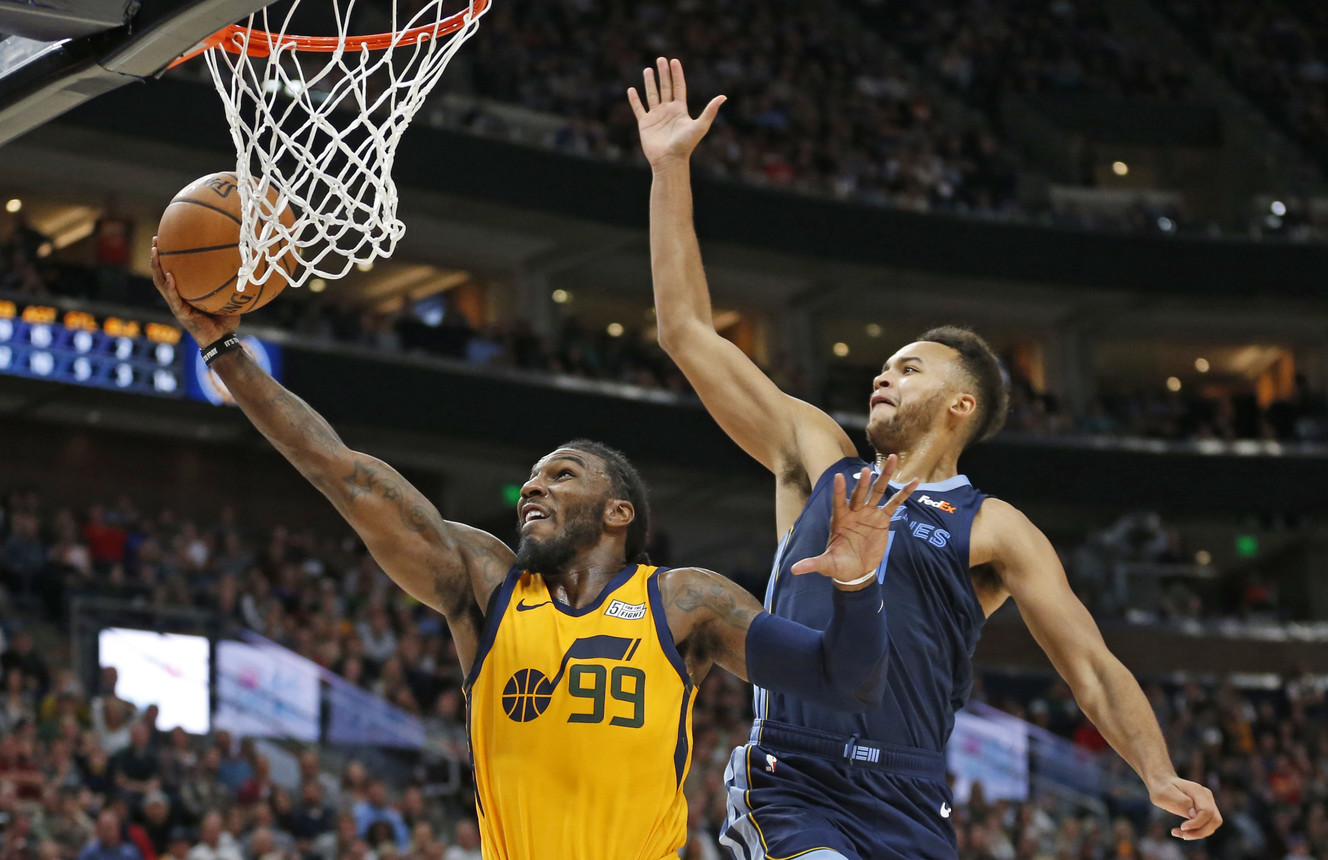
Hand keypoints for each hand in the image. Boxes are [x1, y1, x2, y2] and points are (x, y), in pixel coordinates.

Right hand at [151, 236, 239, 345]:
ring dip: (157, 268)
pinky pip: (174, 298)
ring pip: (161, 284)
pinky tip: (169, 276)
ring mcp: (177, 305)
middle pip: (161, 274)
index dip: (168, 258)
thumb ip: (229, 284)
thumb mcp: (228, 298)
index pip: (173, 272)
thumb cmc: (226, 321)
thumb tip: (243, 265)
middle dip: (157, 257)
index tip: (167, 240)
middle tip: (155, 240)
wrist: (223, 340)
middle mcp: (178, 298)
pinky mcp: (181, 313)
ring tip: (155, 252)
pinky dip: (170, 287)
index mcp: (186, 294)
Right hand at [627, 57, 725, 167]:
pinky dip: (634, 100)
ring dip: (649, 82)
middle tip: (661, 59)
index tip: (674, 61)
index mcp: (680, 110)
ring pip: (652, 95)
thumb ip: (710, 110)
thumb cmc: (686, 145)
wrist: (670, 160)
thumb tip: (724, 97)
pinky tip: (631, 90)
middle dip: (663, 73)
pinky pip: (638, 109)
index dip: (677, 74)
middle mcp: (668, 111)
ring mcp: (656, 117)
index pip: (678, 87)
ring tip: (647, 70)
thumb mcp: (700, 126)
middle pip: (665, 88)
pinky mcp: (645, 124)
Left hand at [790, 455, 918, 589]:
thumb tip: (794, 570)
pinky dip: (904, 493)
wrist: (855, 571)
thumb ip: (813, 564)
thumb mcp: (826, 565)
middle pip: (860, 494)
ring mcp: (869, 513)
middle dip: (863, 483)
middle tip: (867, 471)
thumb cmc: (838, 565)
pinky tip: (915, 480)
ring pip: (878, 491)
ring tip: (894, 458)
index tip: (839, 476)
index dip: (839, 491)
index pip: (838, 502)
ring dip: (885, 476)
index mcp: (839, 519)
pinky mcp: (883, 519)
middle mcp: (854, 512)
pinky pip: (895, 503)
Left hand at [1149, 776, 1221, 839]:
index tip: (1182, 827)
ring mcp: (1208, 802)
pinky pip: (1207, 825)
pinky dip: (1196, 832)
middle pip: (1215, 820)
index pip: (1207, 811)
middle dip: (1200, 832)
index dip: (1197, 823)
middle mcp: (1206, 796)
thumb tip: (1194, 815)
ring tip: (1180, 834)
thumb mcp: (1165, 795)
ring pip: (1213, 825)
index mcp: (1197, 791)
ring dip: (1198, 834)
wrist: (1162, 783)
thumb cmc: (1162, 788)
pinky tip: (1182, 832)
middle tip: (1182, 835)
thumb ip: (1180, 803)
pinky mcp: (1205, 810)